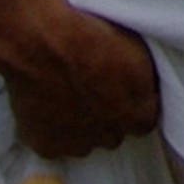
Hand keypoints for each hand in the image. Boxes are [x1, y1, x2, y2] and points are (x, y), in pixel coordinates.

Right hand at [0, 0, 159, 159]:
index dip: (132, 105)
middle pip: (114, 134)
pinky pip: (55, 144)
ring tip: (65, 96)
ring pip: (84, 142)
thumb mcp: (136, 51)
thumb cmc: (88, 37)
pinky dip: (51, 130)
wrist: (37, 43)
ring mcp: (78, 144)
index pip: (144, 121)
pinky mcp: (48, 147)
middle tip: (90, 91)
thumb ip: (145, 81)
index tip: (121, 91)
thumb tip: (146, 91)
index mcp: (137, 114)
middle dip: (107, 117)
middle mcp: (111, 136)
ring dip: (80, 127)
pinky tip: (46, 105)